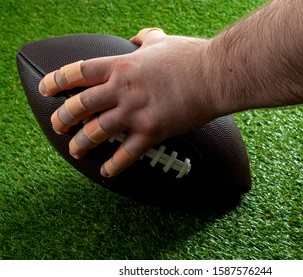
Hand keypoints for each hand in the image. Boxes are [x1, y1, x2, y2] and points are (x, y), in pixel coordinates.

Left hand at [39, 28, 215, 176]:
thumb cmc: (191, 56)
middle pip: (81, 105)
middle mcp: (123, 90)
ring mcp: (136, 112)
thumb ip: (145, 40)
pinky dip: (114, 165)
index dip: (57, 81)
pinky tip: (106, 172)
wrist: (215, 75)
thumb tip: (138, 38)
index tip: (47, 89)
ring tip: (75, 151)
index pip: (79, 72)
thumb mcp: (162, 41)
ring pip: (97, 131)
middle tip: (57, 125)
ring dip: (81, 143)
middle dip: (63, 117)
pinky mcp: (152, 131)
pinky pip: (127, 153)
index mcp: (122, 66)